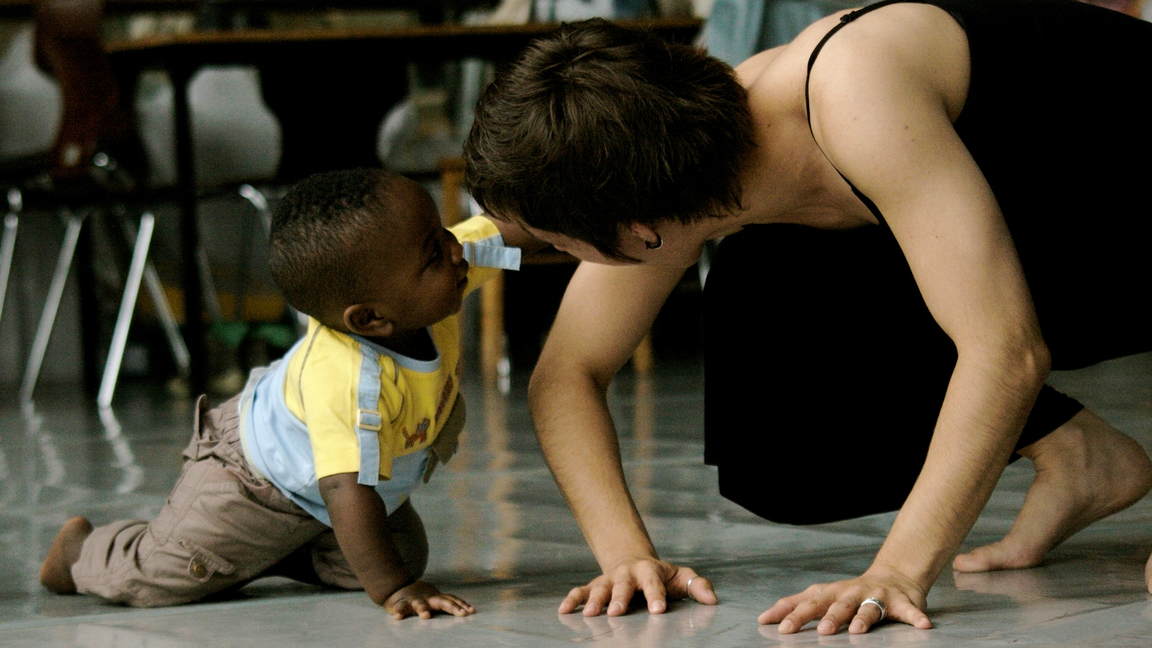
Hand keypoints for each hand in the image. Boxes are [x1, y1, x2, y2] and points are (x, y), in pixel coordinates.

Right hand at [383, 581, 475, 619]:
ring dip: (423, 609)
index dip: (462, 605)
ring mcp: (414, 601)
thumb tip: (470, 611)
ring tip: (426, 616)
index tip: (472, 611)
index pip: (452, 600)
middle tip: (462, 614)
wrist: (399, 589)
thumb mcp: (436, 600)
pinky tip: (398, 617)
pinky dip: (399, 611)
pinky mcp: (400, 604)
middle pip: (441, 601)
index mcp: (437, 599)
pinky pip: (400, 608)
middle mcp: (428, 598)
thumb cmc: (422, 599)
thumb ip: (448, 604)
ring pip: (420, 604)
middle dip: (452, 607)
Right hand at [558, 558, 717, 616]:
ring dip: (594, 600)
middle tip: (618, 612)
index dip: (656, 596)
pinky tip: (564, 610)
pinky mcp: (594, 585)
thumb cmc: (660, 575)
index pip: (654, 584)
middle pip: (623, 585)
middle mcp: (627, 574)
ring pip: (600, 588)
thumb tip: (712, 599)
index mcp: (650, 571)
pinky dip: (572, 599)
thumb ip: (696, 585)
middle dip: (620, 598)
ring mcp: (609, 579)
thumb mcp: (680, 576)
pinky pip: (580, 591)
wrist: (633, 561)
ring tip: (589, 614)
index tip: (658, 609)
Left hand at [758, 568, 931, 634]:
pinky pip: (910, 611)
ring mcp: (877, 595)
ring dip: (863, 618)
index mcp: (832, 593)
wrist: (893, 575)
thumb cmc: (850, 592)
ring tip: (858, 631)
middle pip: (838, 605)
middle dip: (829, 617)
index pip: (809, 603)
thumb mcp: (822, 595)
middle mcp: (852, 593)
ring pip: (869, 607)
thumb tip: (763, 618)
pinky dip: (916, 617)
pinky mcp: (902, 601)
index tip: (780, 629)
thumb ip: (795, 605)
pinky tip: (923, 627)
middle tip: (821, 631)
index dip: (795, 614)